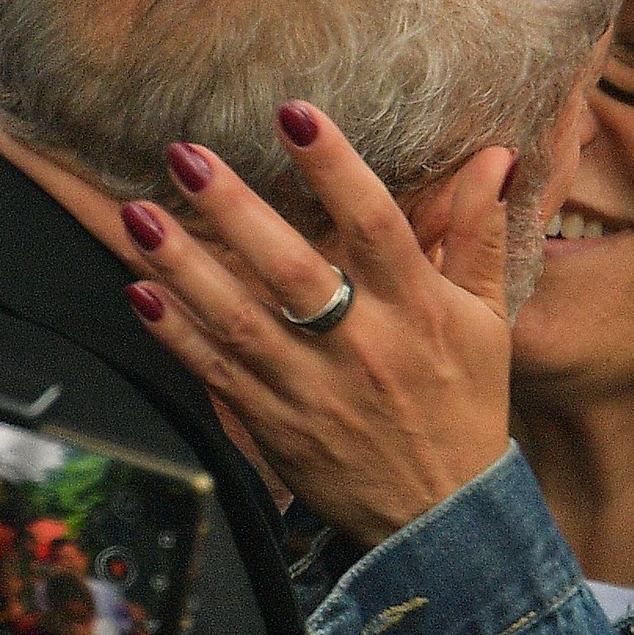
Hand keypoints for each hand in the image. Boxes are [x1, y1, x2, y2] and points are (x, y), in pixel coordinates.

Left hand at [115, 101, 515, 548]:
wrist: (442, 518)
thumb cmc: (465, 405)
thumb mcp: (488, 320)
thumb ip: (480, 236)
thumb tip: (495, 159)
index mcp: (418, 311)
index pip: (376, 226)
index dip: (336, 169)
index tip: (296, 116)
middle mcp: (363, 347)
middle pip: (291, 271)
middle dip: (235, 210)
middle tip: (185, 155)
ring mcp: (313, 390)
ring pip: (238, 322)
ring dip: (183, 267)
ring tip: (137, 214)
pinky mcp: (276, 427)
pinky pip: (217, 375)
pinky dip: (175, 335)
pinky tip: (138, 292)